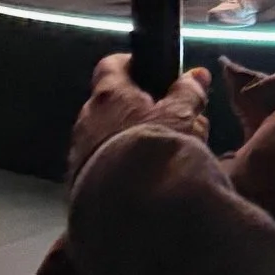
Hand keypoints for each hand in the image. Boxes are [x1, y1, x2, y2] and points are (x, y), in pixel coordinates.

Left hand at [68, 54, 209, 182]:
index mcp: (109, 96)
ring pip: (105, 136)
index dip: (131, 64)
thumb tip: (197, 74)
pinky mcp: (77, 184)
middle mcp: (86, 119)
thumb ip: (188, 93)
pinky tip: (139, 180)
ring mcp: (78, 153)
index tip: (150, 71)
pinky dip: (118, 165)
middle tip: (165, 122)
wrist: (128, 210)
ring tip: (156, 157)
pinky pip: (100, 164)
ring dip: (126, 140)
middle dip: (134, 109)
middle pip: (109, 103)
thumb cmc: (155, 149)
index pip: (111, 65)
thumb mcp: (181, 117)